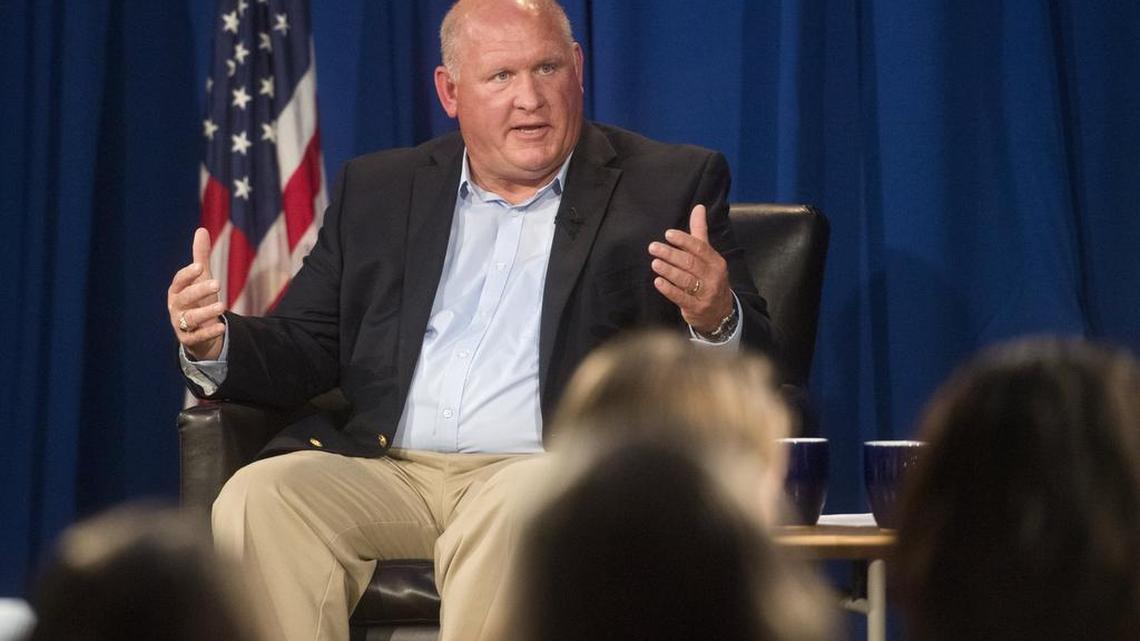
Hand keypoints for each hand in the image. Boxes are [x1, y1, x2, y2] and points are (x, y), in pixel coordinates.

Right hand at [167, 228, 225, 359]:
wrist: (197, 330)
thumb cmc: (197, 299)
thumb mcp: (200, 279)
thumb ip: (200, 257)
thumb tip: (201, 230)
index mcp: (177, 291)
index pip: (179, 281)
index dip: (187, 275)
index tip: (199, 267)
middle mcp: (176, 307)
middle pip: (185, 298)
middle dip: (199, 291)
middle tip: (218, 284)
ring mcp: (180, 324)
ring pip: (190, 318)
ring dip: (206, 312)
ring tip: (223, 305)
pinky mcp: (189, 340)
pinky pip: (197, 337)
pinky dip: (208, 332)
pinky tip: (221, 327)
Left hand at [649, 204, 733, 331]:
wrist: (720, 313)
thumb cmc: (710, 279)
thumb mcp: (709, 257)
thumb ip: (700, 233)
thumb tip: (698, 207)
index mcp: (716, 262)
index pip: (700, 248)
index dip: (684, 240)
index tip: (668, 234)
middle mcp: (713, 277)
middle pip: (690, 263)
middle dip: (671, 254)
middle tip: (653, 247)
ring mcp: (705, 294)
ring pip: (685, 280)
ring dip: (669, 270)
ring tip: (655, 263)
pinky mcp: (696, 308)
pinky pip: (681, 297)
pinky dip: (669, 289)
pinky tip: (658, 282)